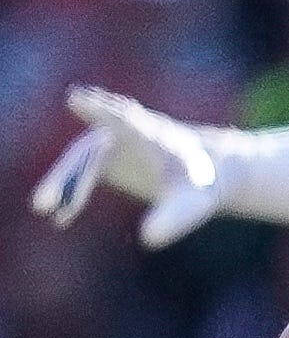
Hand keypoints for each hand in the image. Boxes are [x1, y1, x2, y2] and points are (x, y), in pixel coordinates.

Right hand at [31, 86, 225, 245]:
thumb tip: (149, 238)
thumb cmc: (197, 185)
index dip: (100, 109)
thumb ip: (175, 218)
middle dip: (68, 172)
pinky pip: (80, 176)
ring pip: (80, 162)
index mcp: (151, 134)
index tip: (75, 98)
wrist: (197, 175)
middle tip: (43, 200)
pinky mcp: (101, 160)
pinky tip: (61, 220)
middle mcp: (123, 133)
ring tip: (43, 207)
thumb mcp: (193, 204)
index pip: (123, 119)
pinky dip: (71, 195)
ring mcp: (109, 144)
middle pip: (89, 150)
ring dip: (63, 184)